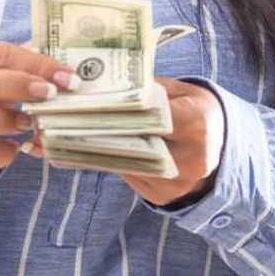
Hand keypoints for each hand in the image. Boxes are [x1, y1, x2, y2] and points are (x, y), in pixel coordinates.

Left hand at [24, 76, 225, 206]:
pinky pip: (123, 176)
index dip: (116, 108)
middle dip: (91, 129)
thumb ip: (151, 85)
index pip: (150, 114)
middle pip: (130, 142)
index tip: (82, 99)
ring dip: (86, 148)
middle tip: (54, 119)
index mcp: (196, 123)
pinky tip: (70, 151)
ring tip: (51, 136)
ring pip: (121, 162)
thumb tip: (108, 78)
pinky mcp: (160, 197)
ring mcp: (175, 182)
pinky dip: (99, 161)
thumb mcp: (185, 91)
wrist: (223, 152)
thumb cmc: (199, 112)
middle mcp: (189, 157)